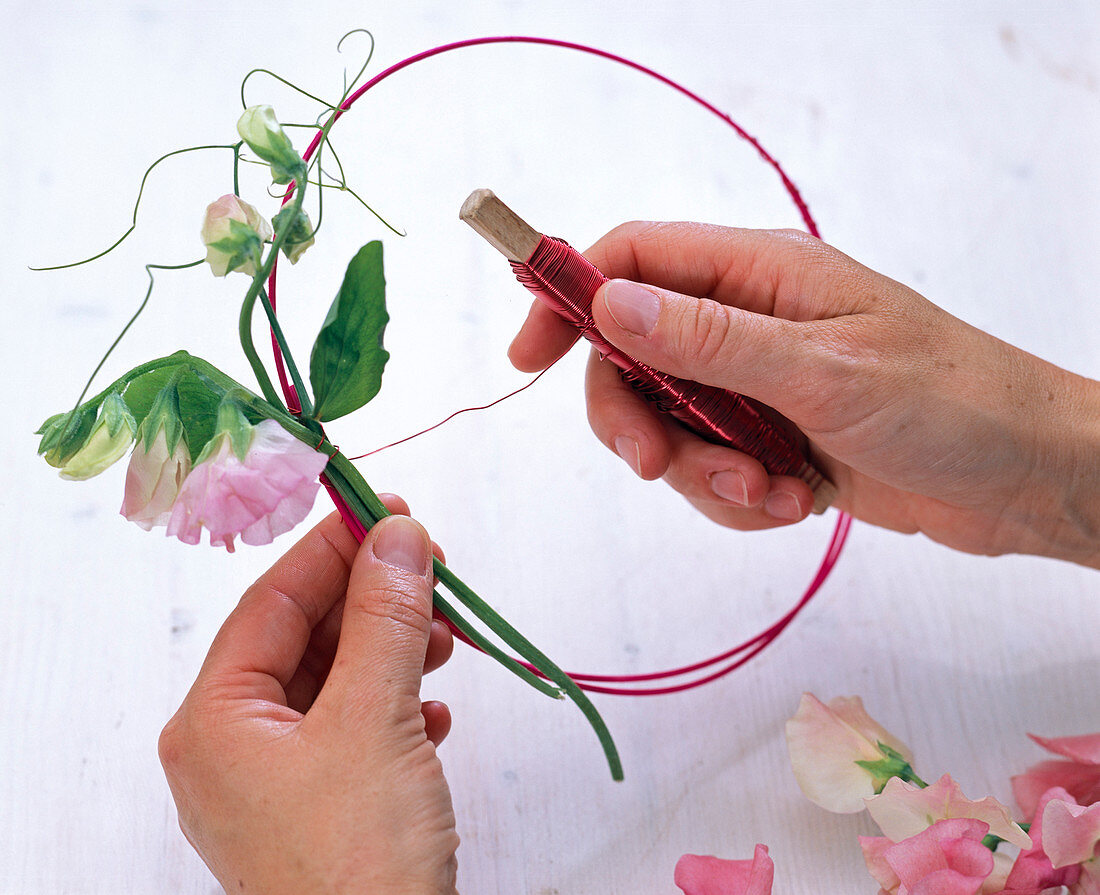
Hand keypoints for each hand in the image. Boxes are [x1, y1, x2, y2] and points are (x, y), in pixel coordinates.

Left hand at [159, 498, 459, 893]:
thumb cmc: (359, 861)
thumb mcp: (377, 718)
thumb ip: (386, 617)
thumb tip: (397, 534)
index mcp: (215, 721)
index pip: (272, 602)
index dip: (333, 549)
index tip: (388, 510)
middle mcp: (231, 748)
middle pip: (302, 639)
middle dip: (372, 603)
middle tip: (431, 569)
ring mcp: (273, 784)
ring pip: (334, 683)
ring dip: (393, 653)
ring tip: (447, 643)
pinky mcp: (317, 811)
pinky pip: (352, 730)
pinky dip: (396, 707)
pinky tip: (435, 714)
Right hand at [510, 222, 1099, 566]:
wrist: (1022, 479)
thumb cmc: (949, 401)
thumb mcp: (821, 369)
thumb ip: (708, 337)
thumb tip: (606, 301)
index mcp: (759, 273)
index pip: (633, 259)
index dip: (569, 297)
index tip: (528, 358)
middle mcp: (747, 321)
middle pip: (633, 357)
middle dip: (637, 420)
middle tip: (658, 467)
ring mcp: (757, 384)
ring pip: (670, 427)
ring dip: (706, 475)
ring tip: (777, 492)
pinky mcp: (771, 440)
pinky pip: (712, 472)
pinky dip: (742, 500)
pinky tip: (800, 503)